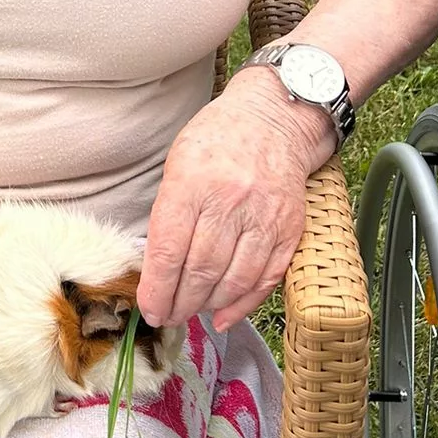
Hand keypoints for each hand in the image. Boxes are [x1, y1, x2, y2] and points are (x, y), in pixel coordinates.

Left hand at [140, 67, 335, 332]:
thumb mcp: (177, 165)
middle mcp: (230, 201)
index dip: (157, 289)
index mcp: (192, 183)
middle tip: (168, 317)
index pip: (170, 250)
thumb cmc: (215, 142)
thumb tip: (157, 271)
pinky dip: (243, 303)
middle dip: (180, 304)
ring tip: (191, 313)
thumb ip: (168, 215)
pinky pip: (265, 277)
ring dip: (209, 306)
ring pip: (233, 280)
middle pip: (201, 271)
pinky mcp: (289, 228)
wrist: (273, 119)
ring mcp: (264, 216)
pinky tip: (224, 315)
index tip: (149, 309)